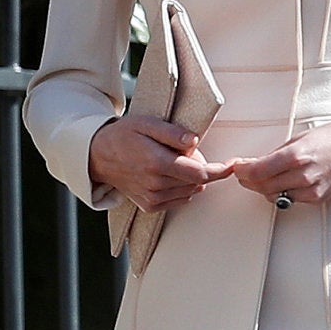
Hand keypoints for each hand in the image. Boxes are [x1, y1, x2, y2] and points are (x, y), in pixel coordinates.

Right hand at [89, 114, 226, 213]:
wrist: (98, 156)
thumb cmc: (123, 135)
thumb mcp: (147, 123)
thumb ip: (172, 133)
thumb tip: (194, 142)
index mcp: (157, 163)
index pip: (200, 173)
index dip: (220, 170)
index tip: (232, 165)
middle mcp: (156, 185)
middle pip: (198, 181)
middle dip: (199, 166)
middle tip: (183, 150)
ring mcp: (152, 198)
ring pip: (190, 191)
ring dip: (190, 178)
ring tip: (171, 161)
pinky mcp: (150, 206)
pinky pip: (179, 199)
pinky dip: (181, 188)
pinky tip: (167, 175)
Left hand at [230, 117, 330, 207]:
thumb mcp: (300, 139)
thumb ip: (276, 154)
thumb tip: (255, 164)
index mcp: (296, 156)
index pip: (257, 172)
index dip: (242, 171)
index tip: (237, 167)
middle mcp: (303, 176)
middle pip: (262, 186)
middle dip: (249, 180)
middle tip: (244, 173)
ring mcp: (311, 190)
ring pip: (274, 196)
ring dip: (264, 188)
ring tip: (262, 177)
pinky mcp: (317, 199)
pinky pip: (290, 200)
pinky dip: (281, 193)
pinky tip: (282, 183)